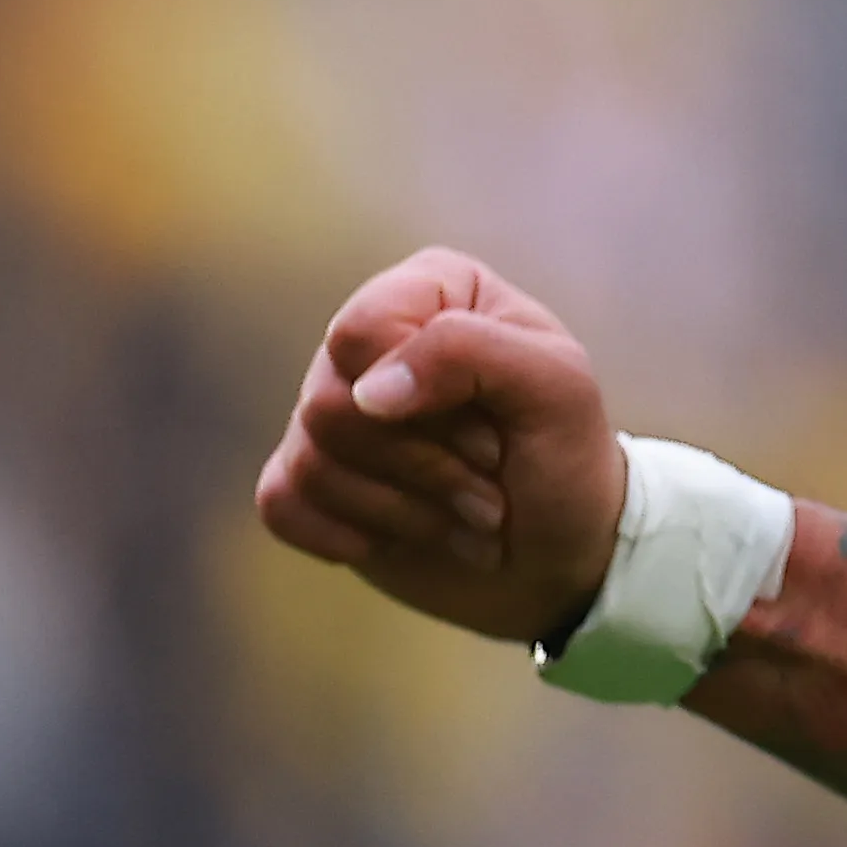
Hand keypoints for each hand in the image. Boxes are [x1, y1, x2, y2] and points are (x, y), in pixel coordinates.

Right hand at [253, 246, 625, 643]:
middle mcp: (371, 341)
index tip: (496, 434)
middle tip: (491, 490)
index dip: (425, 398)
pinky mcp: (307, 476)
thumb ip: (468, 353)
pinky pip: (281, 503)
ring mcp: (333, 409)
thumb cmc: (565, 457)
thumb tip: (366, 391)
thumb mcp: (556, 388)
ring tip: (468, 519)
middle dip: (423, 466)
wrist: (558, 555)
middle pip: (332, 406)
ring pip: (311, 461)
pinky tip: (404, 538)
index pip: (363, 331)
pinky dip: (352, 535)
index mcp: (432, 291)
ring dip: (405, 511)